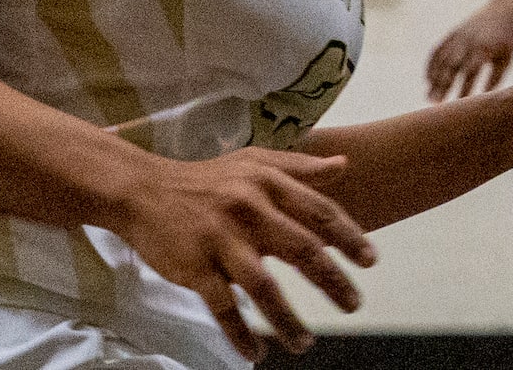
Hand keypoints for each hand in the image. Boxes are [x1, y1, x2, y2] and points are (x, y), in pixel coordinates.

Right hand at [110, 146, 376, 361]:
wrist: (143, 190)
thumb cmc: (207, 178)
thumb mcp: (255, 161)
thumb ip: (300, 167)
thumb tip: (344, 164)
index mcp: (269, 185)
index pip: (320, 212)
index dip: (349, 236)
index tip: (370, 260)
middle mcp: (250, 211)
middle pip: (301, 250)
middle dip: (332, 280)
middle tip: (353, 304)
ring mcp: (221, 241)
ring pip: (264, 287)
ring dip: (288, 319)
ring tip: (306, 343)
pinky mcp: (194, 268)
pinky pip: (223, 307)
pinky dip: (240, 333)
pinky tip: (256, 353)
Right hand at [425, 0, 512, 99]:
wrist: (504, 9)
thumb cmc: (508, 39)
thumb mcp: (507, 58)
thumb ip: (496, 78)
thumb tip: (483, 98)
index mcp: (485, 49)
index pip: (471, 73)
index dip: (463, 89)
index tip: (458, 105)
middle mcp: (469, 42)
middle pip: (451, 66)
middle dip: (442, 85)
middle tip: (433, 104)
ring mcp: (458, 36)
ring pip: (441, 59)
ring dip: (433, 79)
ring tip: (429, 97)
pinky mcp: (453, 32)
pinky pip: (437, 49)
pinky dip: (431, 65)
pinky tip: (428, 80)